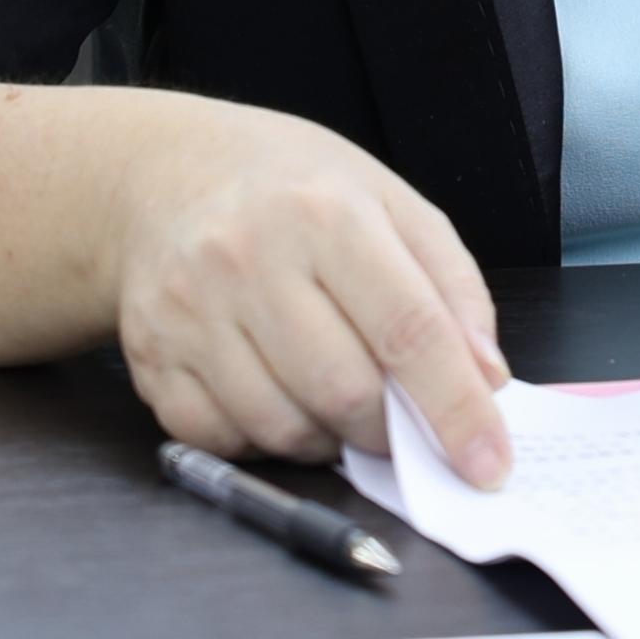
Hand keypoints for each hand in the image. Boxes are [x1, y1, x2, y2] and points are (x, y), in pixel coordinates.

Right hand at [109, 103, 513, 484]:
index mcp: (326, 212)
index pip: (409, 330)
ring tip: (339, 402)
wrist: (167, 175)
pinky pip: (222, 440)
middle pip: (345, 391)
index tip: (488, 463)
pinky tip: (278, 397)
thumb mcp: (390, 202)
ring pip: (284, 427)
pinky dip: (264, 442)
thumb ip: (450, 285)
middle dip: (391, 428)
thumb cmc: (293, 190)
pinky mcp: (151, 357)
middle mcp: (249, 258)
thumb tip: (485, 378)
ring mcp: (191, 312)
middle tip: (401, 419)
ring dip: (330, 439)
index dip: (456, 408)